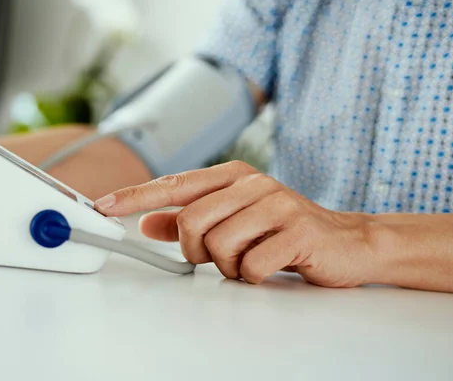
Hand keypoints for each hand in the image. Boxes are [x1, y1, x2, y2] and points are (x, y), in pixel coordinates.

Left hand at [96, 161, 379, 286]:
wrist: (348, 240)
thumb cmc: (284, 229)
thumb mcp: (233, 219)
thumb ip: (189, 219)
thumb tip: (147, 222)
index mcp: (233, 176)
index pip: (173, 184)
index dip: (135, 196)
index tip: (104, 206)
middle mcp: (253, 184)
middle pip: (192, 221)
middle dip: (196, 250)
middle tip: (216, 256)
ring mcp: (277, 205)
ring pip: (219, 245)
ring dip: (229, 265)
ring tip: (250, 259)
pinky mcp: (297, 232)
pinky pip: (251, 265)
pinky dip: (253, 275)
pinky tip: (269, 266)